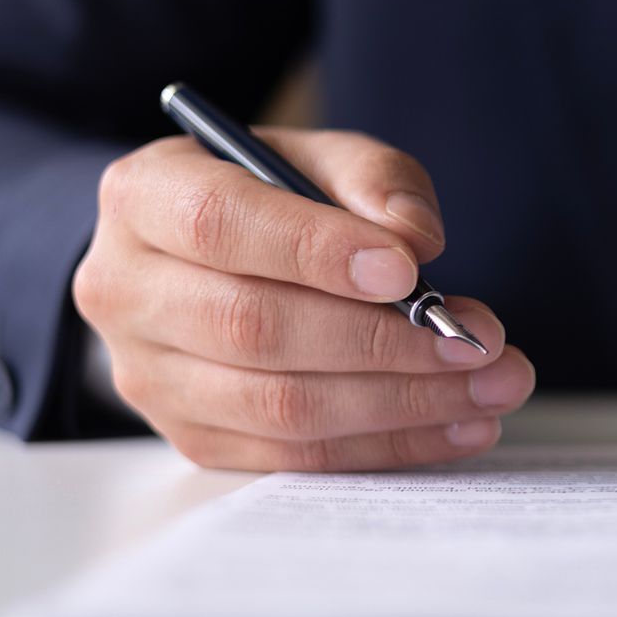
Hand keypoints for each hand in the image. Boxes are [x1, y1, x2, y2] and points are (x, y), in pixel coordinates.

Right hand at [72, 128, 533, 469]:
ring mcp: (150, 376)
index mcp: (144, 196)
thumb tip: (415, 241)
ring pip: (280, 406)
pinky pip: (295, 457)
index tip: (406, 269)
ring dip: (401, 403)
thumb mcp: (320, 158)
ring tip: (491, 385)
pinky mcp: (192, 437)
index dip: (315, 250)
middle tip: (479, 340)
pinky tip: (459, 424)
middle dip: (383, 341)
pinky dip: (387, 445)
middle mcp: (125, 290)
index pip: (221, 225)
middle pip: (254, 328)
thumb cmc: (271, 199)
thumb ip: (371, 180)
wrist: (200, 260)